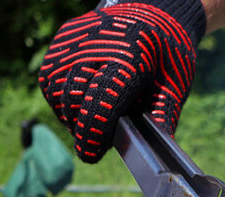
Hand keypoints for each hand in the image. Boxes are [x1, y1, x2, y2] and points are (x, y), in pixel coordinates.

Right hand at [38, 0, 204, 162]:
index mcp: (129, 57)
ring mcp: (73, 44)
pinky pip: (51, 83)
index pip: (100, 103)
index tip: (91, 153)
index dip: (93, 134)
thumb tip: (152, 155)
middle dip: (84, 126)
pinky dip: (63, 97)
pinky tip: (82, 95)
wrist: (153, 10)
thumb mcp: (173, 86)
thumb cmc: (165, 54)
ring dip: (71, 113)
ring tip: (92, 112)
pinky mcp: (60, 45)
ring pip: (59, 95)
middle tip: (99, 133)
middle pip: (75, 103)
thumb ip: (161, 119)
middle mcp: (95, 46)